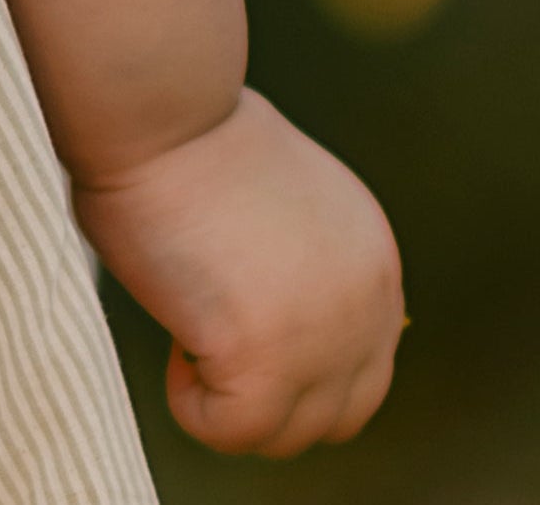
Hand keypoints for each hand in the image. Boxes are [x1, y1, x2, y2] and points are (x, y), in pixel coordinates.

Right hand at [71, 89, 403, 455]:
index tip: (230, 307)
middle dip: (270, 396)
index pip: (360, 368)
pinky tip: (171, 340)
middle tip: (207, 336)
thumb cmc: (189, 132)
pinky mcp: (267, 359)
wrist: (165, 104)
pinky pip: (228, 431)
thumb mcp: (282, 202)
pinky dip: (191, 404)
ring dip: (227, 399)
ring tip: (184, 326)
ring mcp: (325, 338)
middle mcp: (370, 307)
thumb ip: (299, 263)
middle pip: (337, 416)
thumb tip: (266, 310)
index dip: (291, 358)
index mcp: (374, 261)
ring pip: (284, 435)